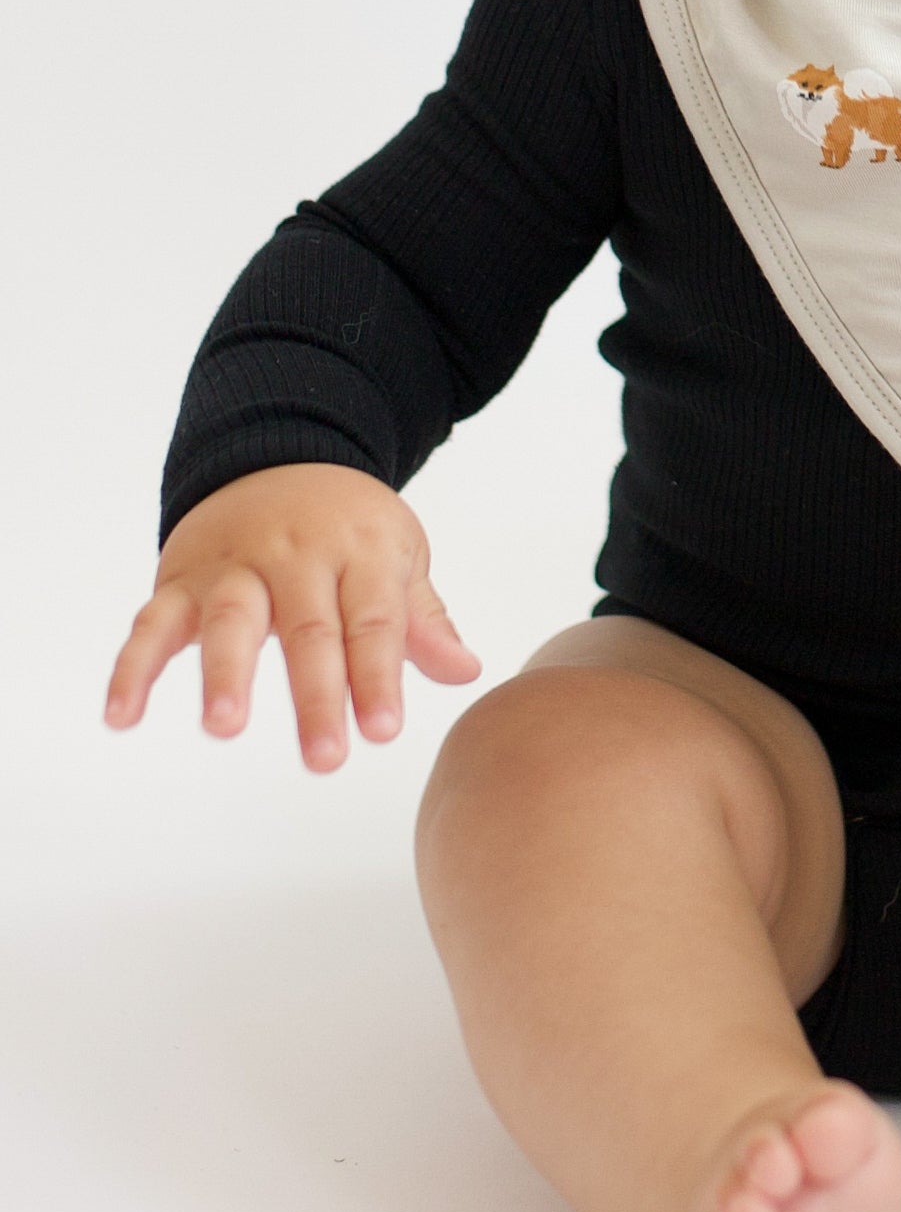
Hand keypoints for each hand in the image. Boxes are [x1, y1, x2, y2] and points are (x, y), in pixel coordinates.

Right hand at [105, 464, 479, 772]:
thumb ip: (421, 621)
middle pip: (308, 630)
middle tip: (325, 757)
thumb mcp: (397, 556)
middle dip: (316, 696)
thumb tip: (467, 672)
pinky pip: (151, 622)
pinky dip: (132, 667)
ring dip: (225, 674)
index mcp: (360, 552)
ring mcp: (235, 567)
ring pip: (230, 620)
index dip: (378, 677)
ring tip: (225, 728)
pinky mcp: (181, 579)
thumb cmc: (348, 524)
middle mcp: (296, 557)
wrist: (278, 453)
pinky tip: (121, 716)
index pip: (373, 622)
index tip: (382, 731)